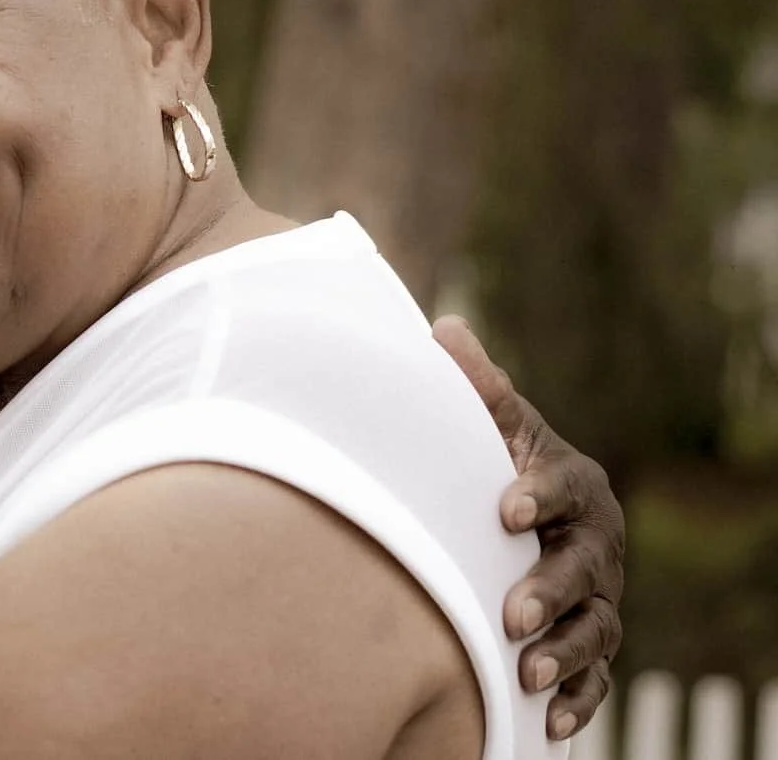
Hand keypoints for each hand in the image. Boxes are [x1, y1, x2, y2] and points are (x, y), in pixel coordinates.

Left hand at [434, 315, 624, 740]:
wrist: (521, 522)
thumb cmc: (500, 467)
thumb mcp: (493, 428)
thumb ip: (476, 388)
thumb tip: (445, 329)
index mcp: (575, 486)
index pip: (567, 488)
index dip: (540, 496)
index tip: (506, 510)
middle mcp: (597, 545)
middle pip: (585, 570)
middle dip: (551, 591)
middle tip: (511, 612)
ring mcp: (600, 598)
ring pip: (597, 630)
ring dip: (564, 651)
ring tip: (525, 668)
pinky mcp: (592, 645)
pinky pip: (597, 678)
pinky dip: (578, 698)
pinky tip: (549, 717)